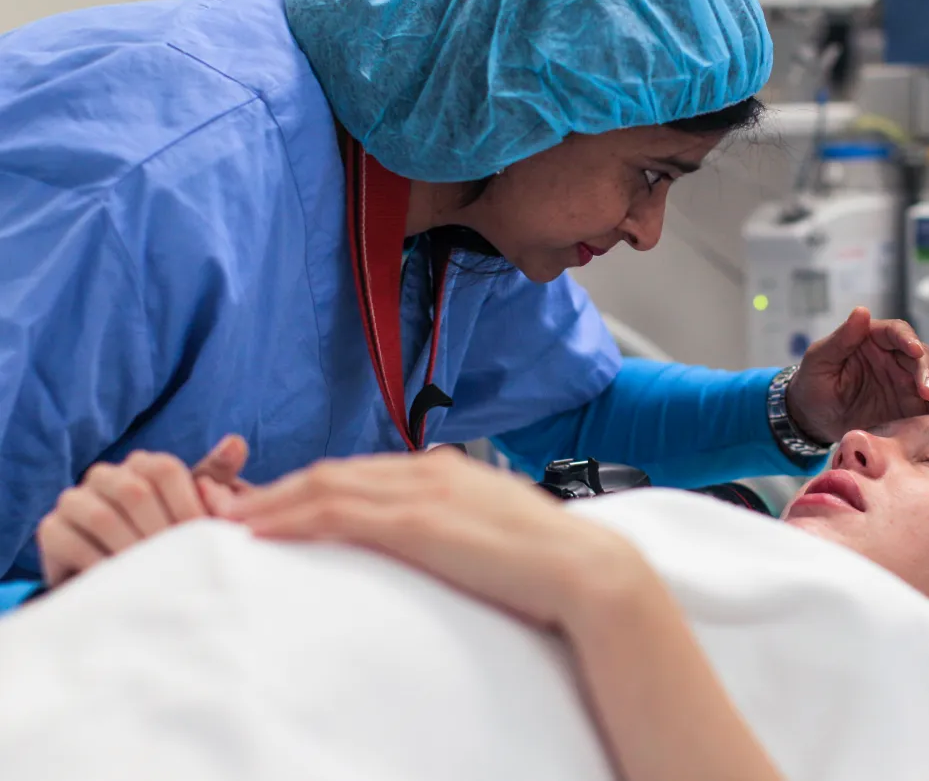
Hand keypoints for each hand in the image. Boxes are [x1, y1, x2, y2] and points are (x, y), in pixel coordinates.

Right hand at [37, 436, 249, 586]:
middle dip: (162, 531)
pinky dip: (98, 563)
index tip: (204, 535)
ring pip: (102, 517)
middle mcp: (106, 475)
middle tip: (180, 560)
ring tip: (153, 573)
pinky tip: (120, 579)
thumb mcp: (195, 508)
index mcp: (143, 464)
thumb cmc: (167, 537)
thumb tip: (236, 443)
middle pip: (134, 492)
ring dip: (132, 548)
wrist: (125, 578)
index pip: (165, 469)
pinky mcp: (51, 529)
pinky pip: (70, 542)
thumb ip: (215, 479)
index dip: (187, 504)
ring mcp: (74, 500)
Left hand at [223, 449, 643, 631]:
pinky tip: (264, 531)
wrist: (584, 569)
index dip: (310, 486)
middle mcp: (428, 472)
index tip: (275, 505)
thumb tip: (439, 547)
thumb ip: (458, 529)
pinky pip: (339, 513)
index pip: (362, 473)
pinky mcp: (417, 522)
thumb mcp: (494, 534)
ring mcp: (421, 493)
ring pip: (327, 487)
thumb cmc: (548, 563)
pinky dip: (294, 518)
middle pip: (333, 473)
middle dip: (278, 489)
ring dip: (273, 502)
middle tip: (232, 507)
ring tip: (232, 520)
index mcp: (446, 472)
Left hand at [786, 307, 928, 443]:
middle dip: (928, 372)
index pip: (898, 332)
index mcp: (875, 339)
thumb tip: (860, 310)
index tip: (912, 351)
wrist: (813, 416)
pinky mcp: (917, 406)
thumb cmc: (814, 382)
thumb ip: (841, 338)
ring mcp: (910, 381)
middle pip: (924, 357)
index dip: (907, 339)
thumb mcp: (819, 359)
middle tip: (926, 392)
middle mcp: (898, 357)